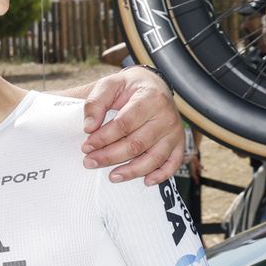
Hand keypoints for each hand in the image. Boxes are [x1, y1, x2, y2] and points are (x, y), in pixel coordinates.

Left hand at [80, 67, 182, 184]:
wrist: (153, 85)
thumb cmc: (129, 87)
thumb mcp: (110, 85)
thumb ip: (96, 103)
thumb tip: (89, 127)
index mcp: (150, 98)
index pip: (124, 124)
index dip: (103, 138)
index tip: (86, 146)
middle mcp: (166, 116)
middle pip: (137, 143)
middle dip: (110, 156)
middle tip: (90, 162)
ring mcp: (174, 132)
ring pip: (154, 157)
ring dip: (132, 171)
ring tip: (112, 176)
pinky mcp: (179, 143)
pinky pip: (173, 163)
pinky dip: (161, 175)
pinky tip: (146, 181)